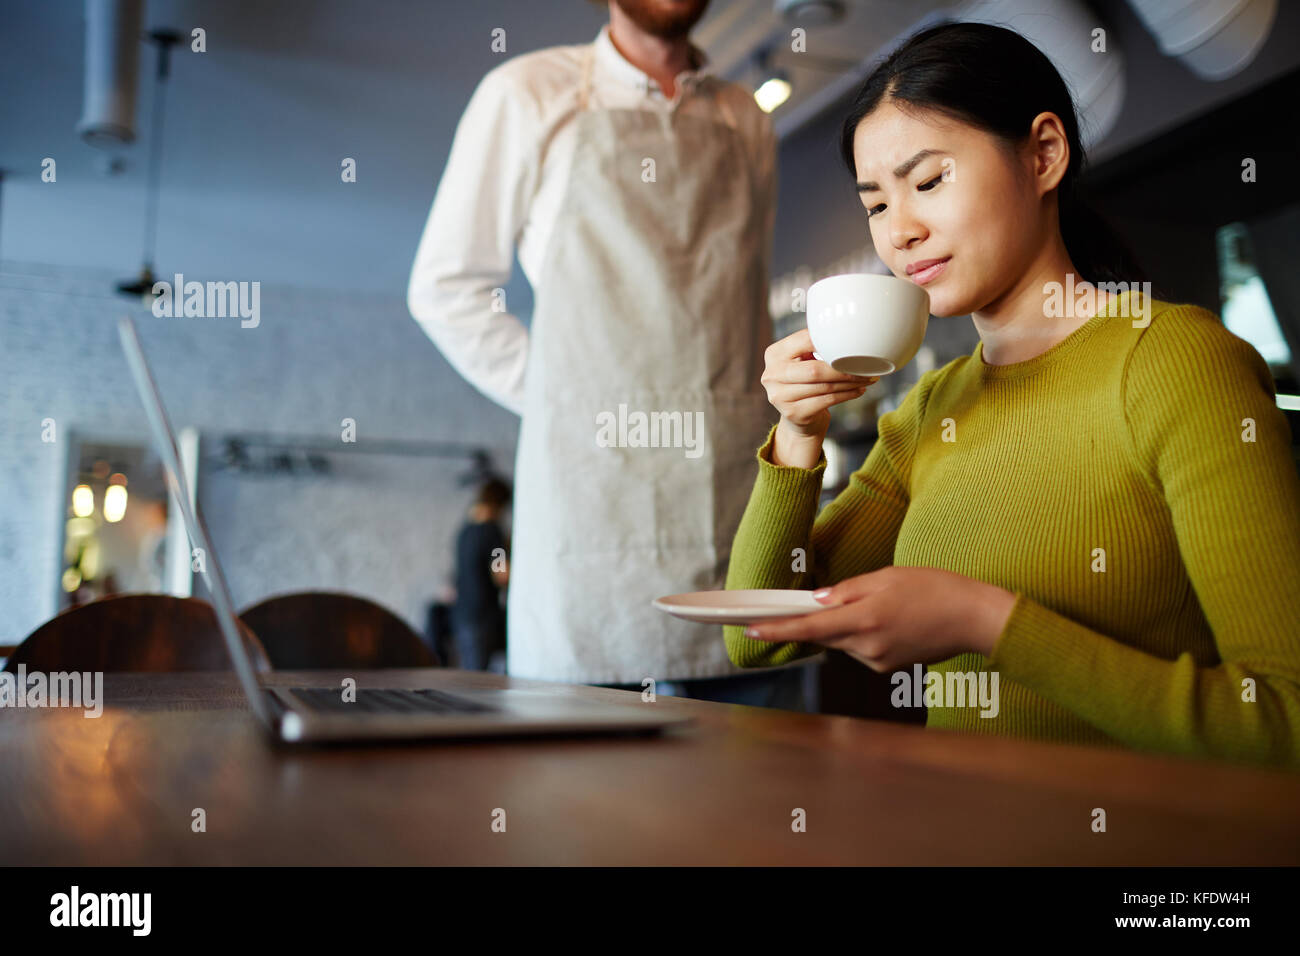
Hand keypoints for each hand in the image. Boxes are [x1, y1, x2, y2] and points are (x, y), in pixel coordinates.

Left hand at [743, 566, 1017, 671]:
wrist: (974, 618)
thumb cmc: (935, 588)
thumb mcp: (887, 577)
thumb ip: (848, 590)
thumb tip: (817, 601)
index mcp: (864, 619)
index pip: (809, 629)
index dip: (777, 629)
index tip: (750, 628)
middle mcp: (867, 646)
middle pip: (824, 634)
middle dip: (817, 619)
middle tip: (819, 602)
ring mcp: (877, 661)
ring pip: (843, 641)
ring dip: (845, 624)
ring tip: (881, 603)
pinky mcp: (886, 668)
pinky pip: (860, 648)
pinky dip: (862, 633)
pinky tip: (889, 618)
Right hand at [761, 329, 878, 441]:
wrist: (798, 418)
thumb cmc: (805, 383)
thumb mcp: (802, 361)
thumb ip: (814, 347)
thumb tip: (848, 335)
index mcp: (774, 354)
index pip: (804, 340)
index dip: (829, 340)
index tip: (851, 342)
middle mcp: (771, 375)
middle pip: (815, 369)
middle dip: (844, 368)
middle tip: (865, 367)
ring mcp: (780, 396)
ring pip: (824, 386)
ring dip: (850, 382)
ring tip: (866, 378)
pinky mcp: (793, 413)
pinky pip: (827, 400)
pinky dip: (847, 395)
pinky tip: (858, 390)